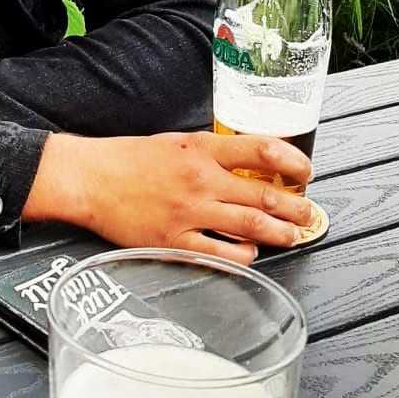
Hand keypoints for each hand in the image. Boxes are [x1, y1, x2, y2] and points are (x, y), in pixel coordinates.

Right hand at [25, 130, 312, 265]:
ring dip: (280, 232)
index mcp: (201, 149)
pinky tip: (250, 253)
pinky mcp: (175, 240)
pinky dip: (244, 255)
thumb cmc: (127, 159)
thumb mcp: (175, 142)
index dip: (293, 160)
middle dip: (297, 207)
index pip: (262, 149)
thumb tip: (247, 166)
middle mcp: (200, 179)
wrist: (89, 178)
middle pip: (266, 193)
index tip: (305, 171)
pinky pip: (222, 254)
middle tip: (309, 212)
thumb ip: (211, 153)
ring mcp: (190, 212)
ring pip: (252, 225)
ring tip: (293, 235)